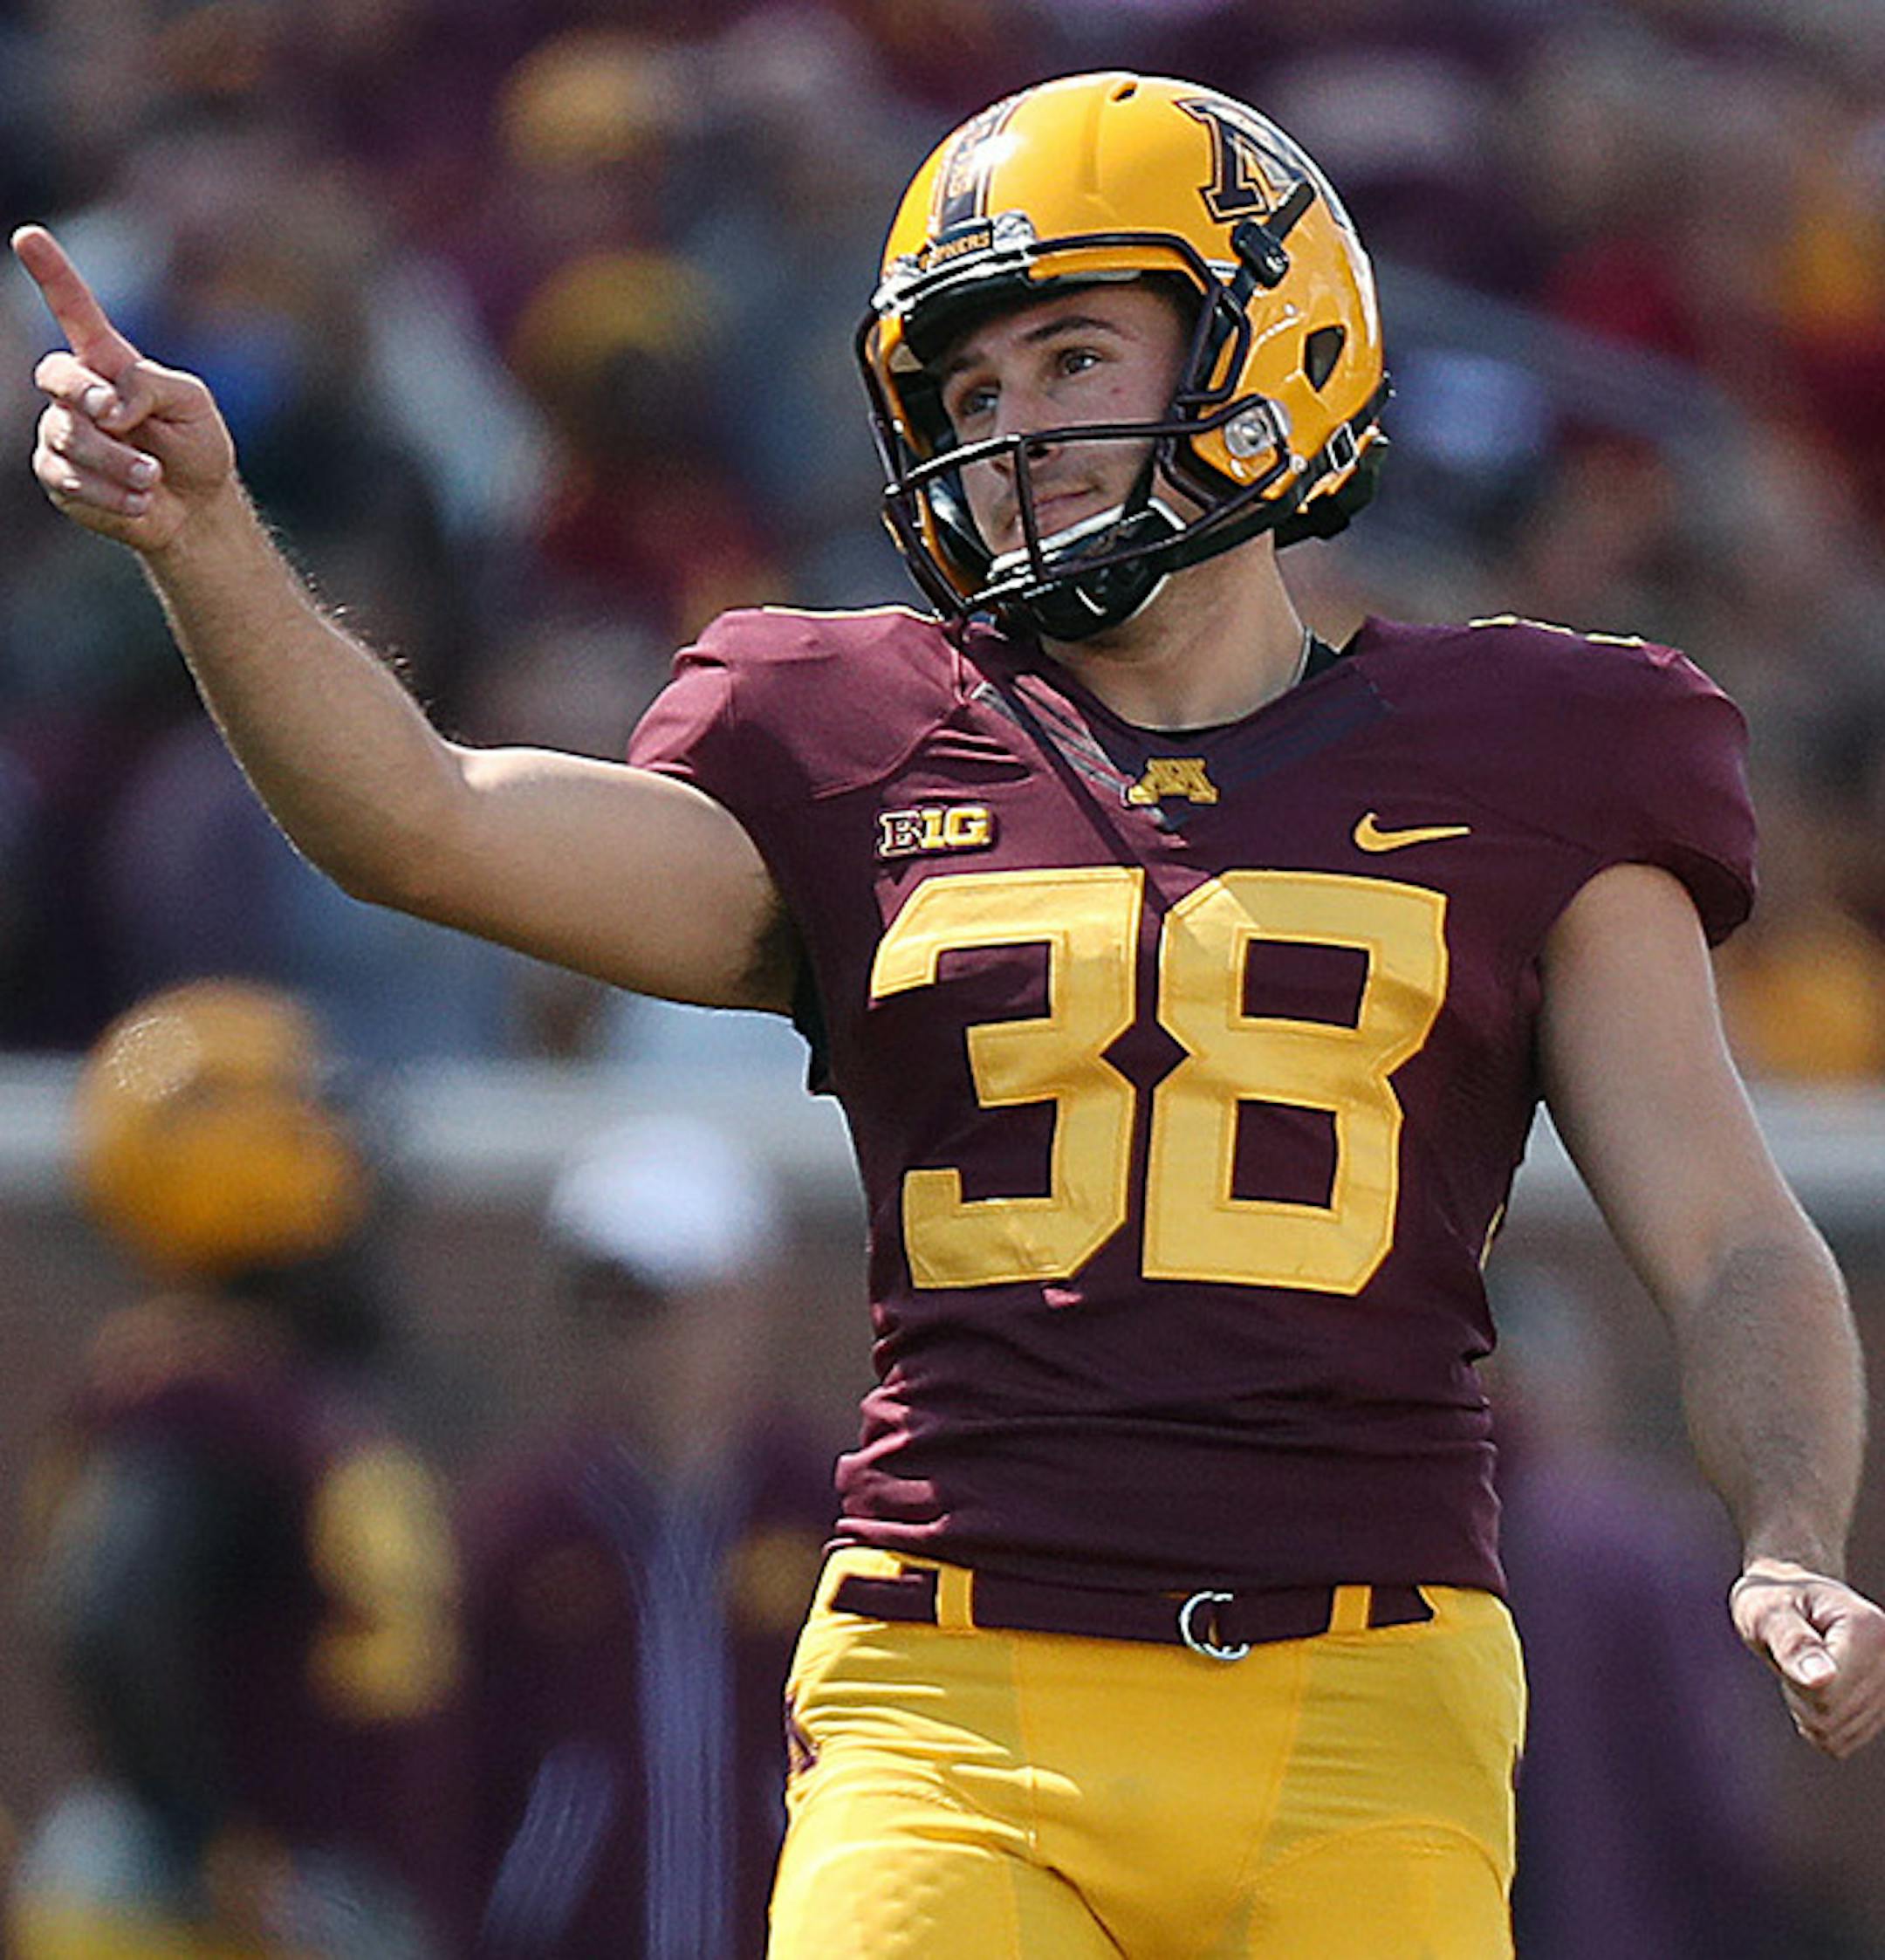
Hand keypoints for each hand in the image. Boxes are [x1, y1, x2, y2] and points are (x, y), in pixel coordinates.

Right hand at [12, 224, 236, 552]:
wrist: (196, 507)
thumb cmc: (195, 446)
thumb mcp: (191, 404)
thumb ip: (150, 386)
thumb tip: (109, 404)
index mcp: (107, 361)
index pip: (73, 310)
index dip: (51, 274)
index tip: (29, 236)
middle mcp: (76, 391)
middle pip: (56, 375)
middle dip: (87, 396)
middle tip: (119, 418)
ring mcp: (61, 432)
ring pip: (68, 435)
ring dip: (117, 460)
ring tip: (152, 477)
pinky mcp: (58, 475)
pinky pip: (69, 479)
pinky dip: (111, 495)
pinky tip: (141, 503)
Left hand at [1730, 1558, 1884, 1757]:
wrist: (1792, 1597)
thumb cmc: (1774, 1598)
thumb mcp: (1767, 1612)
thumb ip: (1792, 1643)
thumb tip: (1821, 1678)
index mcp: (1870, 1630)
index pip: (1826, 1691)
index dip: (1793, 1675)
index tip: (1787, 1639)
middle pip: (1832, 1716)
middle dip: (1799, 1694)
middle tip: (1790, 1656)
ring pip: (1835, 1735)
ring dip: (1806, 1709)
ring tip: (1803, 1668)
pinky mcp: (1881, 1711)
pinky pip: (1840, 1743)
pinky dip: (1817, 1723)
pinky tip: (1814, 1688)